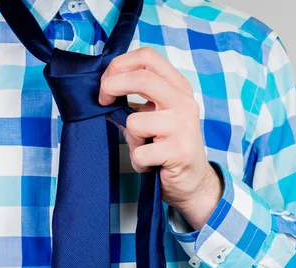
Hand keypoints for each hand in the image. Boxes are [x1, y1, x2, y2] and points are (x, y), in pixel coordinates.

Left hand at [99, 47, 223, 230]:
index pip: (147, 57)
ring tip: (143, 148)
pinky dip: (138, 162)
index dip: (119, 65)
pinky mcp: (178, 152)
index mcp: (177, 87)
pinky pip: (139, 153)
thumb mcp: (154, 117)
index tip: (106, 82)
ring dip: (130, 139)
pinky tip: (150, 165)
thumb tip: (103, 90)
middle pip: (141, 78)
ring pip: (135, 121)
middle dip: (111, 86)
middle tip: (102, 101)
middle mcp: (183, 102)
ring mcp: (183, 127)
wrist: (193, 181)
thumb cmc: (168, 146)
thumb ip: (133, 102)